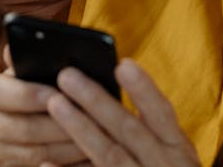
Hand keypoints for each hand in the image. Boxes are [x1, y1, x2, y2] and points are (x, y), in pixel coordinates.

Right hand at [0, 48, 88, 166]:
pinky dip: (69, 164)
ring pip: (40, 154)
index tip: (63, 93)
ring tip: (101, 137)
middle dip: (65, 124)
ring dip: (73, 147)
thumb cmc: (33, 91)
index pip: (10, 93)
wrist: (15, 128)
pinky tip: (91, 156)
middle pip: (29, 129)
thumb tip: (27, 40)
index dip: (36, 95)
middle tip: (95, 118)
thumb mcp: (29, 73)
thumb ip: (29, 59)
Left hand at [46, 59, 200, 166]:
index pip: (161, 114)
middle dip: (97, 101)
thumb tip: (115, 78)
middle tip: (67, 75)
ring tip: (55, 103)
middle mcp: (161, 165)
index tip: (123, 65)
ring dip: (80, 129)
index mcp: (176, 149)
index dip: (143, 90)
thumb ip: (147, 128)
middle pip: (128, 130)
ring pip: (108, 156)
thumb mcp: (169, 154)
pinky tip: (45, 164)